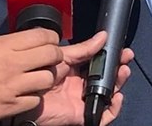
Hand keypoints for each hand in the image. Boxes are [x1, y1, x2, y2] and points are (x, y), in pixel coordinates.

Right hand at [0, 28, 62, 125]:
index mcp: (4, 46)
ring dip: (47, 78)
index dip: (52, 37)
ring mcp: (14, 86)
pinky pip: (36, 100)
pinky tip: (27, 94)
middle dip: (56, 55)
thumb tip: (21, 42)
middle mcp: (13, 64)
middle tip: (52, 58)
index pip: (42, 35)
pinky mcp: (12, 106)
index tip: (51, 40)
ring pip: (48, 79)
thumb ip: (4, 44)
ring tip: (40, 78)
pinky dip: (34, 97)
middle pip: (51, 54)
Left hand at [14, 30, 132, 125]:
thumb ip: (84, 49)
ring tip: (122, 73)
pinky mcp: (82, 114)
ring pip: (109, 94)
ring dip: (119, 84)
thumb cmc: (38, 74)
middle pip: (109, 79)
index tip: (124, 51)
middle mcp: (83, 85)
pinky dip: (113, 109)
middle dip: (120, 69)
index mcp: (79, 70)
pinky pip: (102, 115)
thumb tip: (103, 37)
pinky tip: (115, 97)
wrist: (25, 93)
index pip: (102, 64)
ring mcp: (84, 100)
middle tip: (126, 61)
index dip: (114, 58)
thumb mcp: (64, 57)